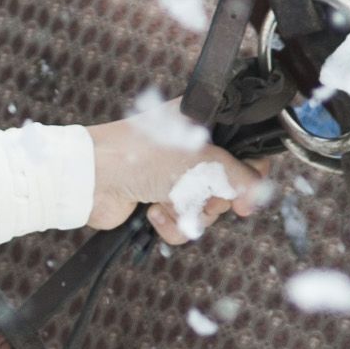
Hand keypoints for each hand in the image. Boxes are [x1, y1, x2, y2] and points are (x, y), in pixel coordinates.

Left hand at [84, 116, 271, 245]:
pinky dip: (172, 223)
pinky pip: (185, 223)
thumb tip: (257, 197)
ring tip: (169, 201)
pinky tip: (153, 212)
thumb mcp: (202, 161)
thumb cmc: (142, 155)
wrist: (91, 179)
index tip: (250, 191)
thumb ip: (239, 177)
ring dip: (191, 212)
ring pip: (207, 208)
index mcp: (204, 124)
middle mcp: (192, 150)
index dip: (251, 170)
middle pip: (229, 184)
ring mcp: (175, 177)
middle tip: (201, 193)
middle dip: (215, 197)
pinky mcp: (160, 202)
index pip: (244, 147)